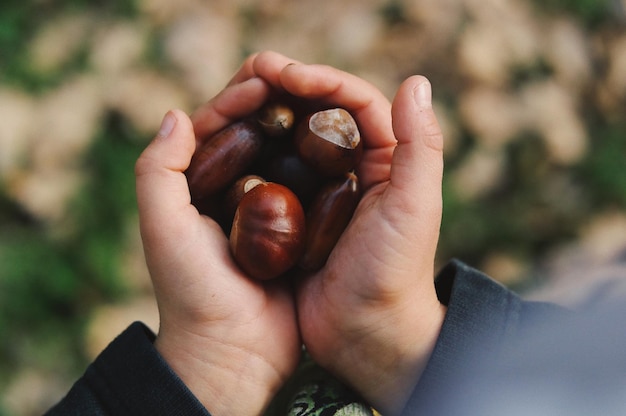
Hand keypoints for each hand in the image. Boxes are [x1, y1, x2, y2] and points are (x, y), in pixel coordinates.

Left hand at [134, 75, 300, 415]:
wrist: (234, 351)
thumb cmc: (193, 290)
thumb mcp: (163, 226)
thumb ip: (158, 170)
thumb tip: (176, 113)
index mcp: (197, 188)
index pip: (214, 128)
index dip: (236, 98)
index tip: (263, 79)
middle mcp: (232, 194)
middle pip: (254, 135)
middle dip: (274, 104)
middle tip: (296, 78)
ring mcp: (267, 211)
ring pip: (286, 155)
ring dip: (302, 126)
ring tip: (322, 102)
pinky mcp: (298, 230)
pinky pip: (312, 186)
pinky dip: (323, 163)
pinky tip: (340, 144)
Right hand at [248, 51, 446, 414]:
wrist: (366, 334)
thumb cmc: (394, 272)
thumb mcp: (415, 207)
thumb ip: (420, 144)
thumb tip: (415, 81)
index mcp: (384, 158)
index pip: (352, 100)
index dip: (320, 78)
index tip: (283, 72)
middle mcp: (351, 167)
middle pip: (315, 111)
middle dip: (285, 87)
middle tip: (251, 72)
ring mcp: (318, 191)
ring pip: (288, 138)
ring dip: (263, 115)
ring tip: (233, 100)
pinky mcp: (292, 215)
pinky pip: (268, 173)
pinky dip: (250, 155)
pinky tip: (228, 146)